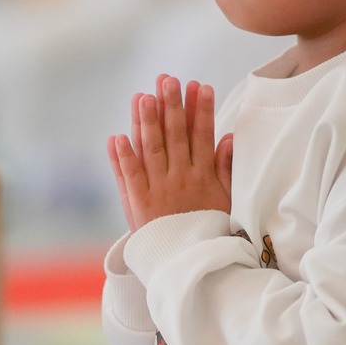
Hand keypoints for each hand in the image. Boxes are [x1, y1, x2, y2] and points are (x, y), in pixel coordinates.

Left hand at [109, 74, 233, 232]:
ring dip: (146, 122)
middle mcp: (181, 179)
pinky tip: (117, 137)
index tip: (199, 86)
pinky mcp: (140, 204)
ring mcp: (159, 190)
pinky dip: (123, 157)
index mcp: (203, 176)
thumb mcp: (226, 200)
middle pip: (176, 136)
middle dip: (172, 106)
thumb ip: (225, 168)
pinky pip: (130, 177)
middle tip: (168, 79)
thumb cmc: (209, 231)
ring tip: (143, 97)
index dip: (200, 110)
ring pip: (152, 150)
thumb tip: (228, 137)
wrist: (191, 265)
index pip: (202, 136)